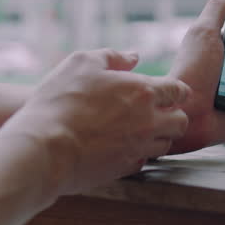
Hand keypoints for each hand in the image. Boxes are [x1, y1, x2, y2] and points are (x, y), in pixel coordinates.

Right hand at [6, 49, 189, 195]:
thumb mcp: (81, 63)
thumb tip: (133, 57)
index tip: (166, 92)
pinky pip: (144, 161)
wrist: (44, 148)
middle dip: (173, 116)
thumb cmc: (60, 101)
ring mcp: (139, 147)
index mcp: (144, 92)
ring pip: (166, 144)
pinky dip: (138, 154)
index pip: (179, 90)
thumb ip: (112, 57)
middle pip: (181, 121)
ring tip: (138, 131)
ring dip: (158, 136)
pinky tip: (121, 147)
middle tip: (155, 113)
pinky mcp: (125, 168)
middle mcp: (149, 121)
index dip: (175, 90)